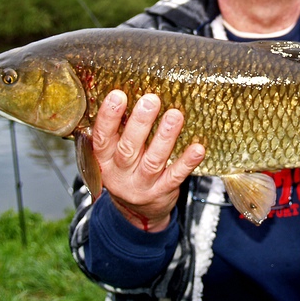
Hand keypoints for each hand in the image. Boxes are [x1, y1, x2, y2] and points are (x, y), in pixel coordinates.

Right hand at [92, 90, 204, 231]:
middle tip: (151, 100)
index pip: (102, 137)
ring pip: (153, 161)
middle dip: (140, 123)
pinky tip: (198, 148)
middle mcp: (119, 174)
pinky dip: (187, 162)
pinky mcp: (162, 192)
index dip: (108, 117)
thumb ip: (118, 130)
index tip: (118, 95)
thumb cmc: (128, 169)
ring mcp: (141, 185)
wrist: (138, 211)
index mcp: (104, 159)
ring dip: (165, 138)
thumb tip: (129, 89)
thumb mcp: (114, 154)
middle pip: (128, 149)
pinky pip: (175, 176)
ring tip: (175, 115)